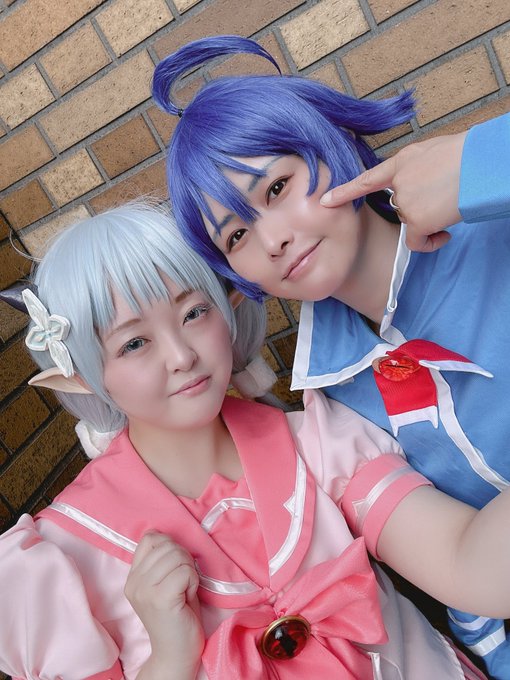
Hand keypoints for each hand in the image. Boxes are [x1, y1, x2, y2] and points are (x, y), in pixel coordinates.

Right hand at [126, 533, 203, 678]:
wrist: (176, 654)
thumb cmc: (177, 615)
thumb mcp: (164, 582)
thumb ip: (161, 560)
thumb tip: (166, 534)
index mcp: (132, 577)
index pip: (150, 538)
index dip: (170, 546)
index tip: (174, 568)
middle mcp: (134, 583)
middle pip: (168, 545)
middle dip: (184, 559)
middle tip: (183, 583)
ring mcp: (145, 590)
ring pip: (178, 555)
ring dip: (189, 570)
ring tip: (184, 590)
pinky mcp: (160, 598)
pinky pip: (185, 571)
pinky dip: (193, 581)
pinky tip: (187, 597)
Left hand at [320, 132, 467, 251]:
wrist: (478, 164)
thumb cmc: (464, 156)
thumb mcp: (432, 152)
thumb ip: (415, 167)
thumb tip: (416, 183)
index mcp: (401, 162)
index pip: (367, 180)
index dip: (344, 192)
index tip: (324, 201)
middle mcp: (398, 184)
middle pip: (401, 207)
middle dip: (420, 208)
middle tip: (443, 199)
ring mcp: (405, 203)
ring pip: (413, 223)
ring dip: (430, 223)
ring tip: (450, 206)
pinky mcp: (416, 221)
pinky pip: (417, 242)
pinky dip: (431, 242)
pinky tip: (444, 234)